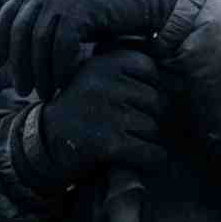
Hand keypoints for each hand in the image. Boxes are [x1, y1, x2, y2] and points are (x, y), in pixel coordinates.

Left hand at [0, 0, 180, 99]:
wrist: (145, 3)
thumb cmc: (107, 15)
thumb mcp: (70, 15)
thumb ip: (45, 25)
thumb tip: (18, 56)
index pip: (8, 14)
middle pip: (21, 31)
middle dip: (19, 64)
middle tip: (23, 90)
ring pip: (40, 41)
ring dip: (41, 72)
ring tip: (45, 93)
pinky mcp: (82, 7)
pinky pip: (63, 45)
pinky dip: (62, 68)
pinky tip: (65, 83)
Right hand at [12, 50, 168, 192]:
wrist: (40, 143)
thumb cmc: (78, 109)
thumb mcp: (96, 77)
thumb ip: (128, 74)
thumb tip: (180, 80)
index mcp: (105, 61)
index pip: (151, 70)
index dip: (146, 89)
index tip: (129, 101)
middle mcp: (107, 82)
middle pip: (157, 101)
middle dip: (147, 117)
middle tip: (125, 126)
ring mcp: (109, 112)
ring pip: (154, 128)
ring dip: (145, 140)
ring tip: (122, 141)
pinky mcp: (110, 143)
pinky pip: (151, 152)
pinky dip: (150, 160)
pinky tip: (136, 159)